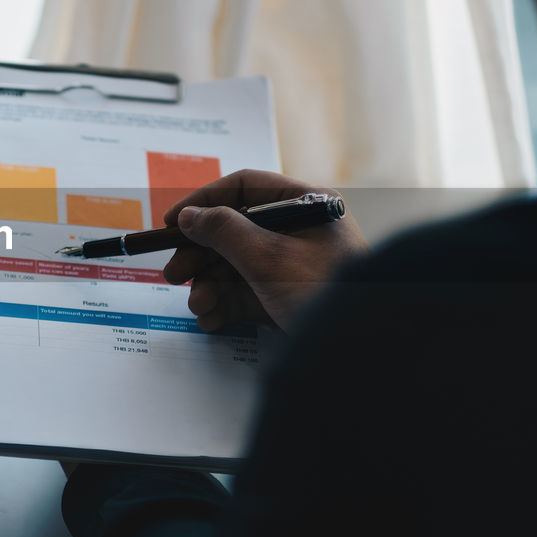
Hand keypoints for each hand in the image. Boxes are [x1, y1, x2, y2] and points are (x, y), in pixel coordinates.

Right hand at [161, 170, 367, 331]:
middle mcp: (298, 228)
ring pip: (237, 265)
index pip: (244, 186)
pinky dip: (226, 305)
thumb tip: (190, 216)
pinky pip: (248, 292)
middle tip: (173, 274)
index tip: (172, 223)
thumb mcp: (268, 258)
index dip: (204, 201)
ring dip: (209, 285)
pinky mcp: (288, 296)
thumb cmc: (324, 291)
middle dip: (200, 255)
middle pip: (234, 230)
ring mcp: (293, 264)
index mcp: (304, 204)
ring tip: (198, 306)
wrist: (363, 349)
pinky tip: (211, 320)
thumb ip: (224, 232)